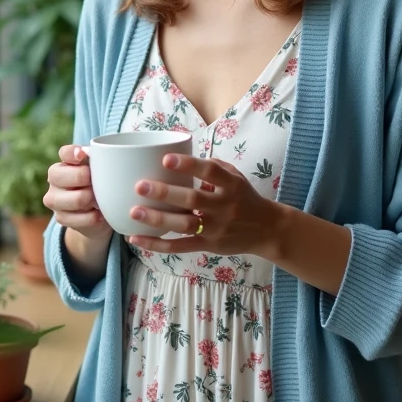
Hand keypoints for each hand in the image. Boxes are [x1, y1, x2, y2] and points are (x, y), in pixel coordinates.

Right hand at [44, 144, 112, 241]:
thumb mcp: (101, 170)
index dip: (73, 153)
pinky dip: (95, 217)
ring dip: (94, 200)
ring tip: (99, 200)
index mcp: (64, 162)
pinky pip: (82, 218)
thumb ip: (101, 160)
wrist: (95, 212)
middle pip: (72, 176)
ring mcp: (54, 199)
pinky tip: (99, 214)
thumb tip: (103, 156)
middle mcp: (54, 178)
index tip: (83, 155)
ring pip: (78, 199)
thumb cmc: (99, 184)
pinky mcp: (60, 217)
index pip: (65, 153)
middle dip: (90, 180)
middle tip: (100, 184)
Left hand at [127, 153, 280, 256]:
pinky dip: (157, 244)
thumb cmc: (245, 198)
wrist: (267, 230)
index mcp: (231, 185)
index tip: (165, 159)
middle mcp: (224, 206)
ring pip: (184, 225)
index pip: (210, 172)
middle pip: (193, 200)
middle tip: (140, 186)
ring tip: (134, 212)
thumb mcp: (236, 177)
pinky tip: (136, 239)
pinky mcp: (209, 245)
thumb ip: (213, 166)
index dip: (188, 165)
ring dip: (158, 219)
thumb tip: (182, 155)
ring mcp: (216, 228)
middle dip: (165, 193)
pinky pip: (180, 247)